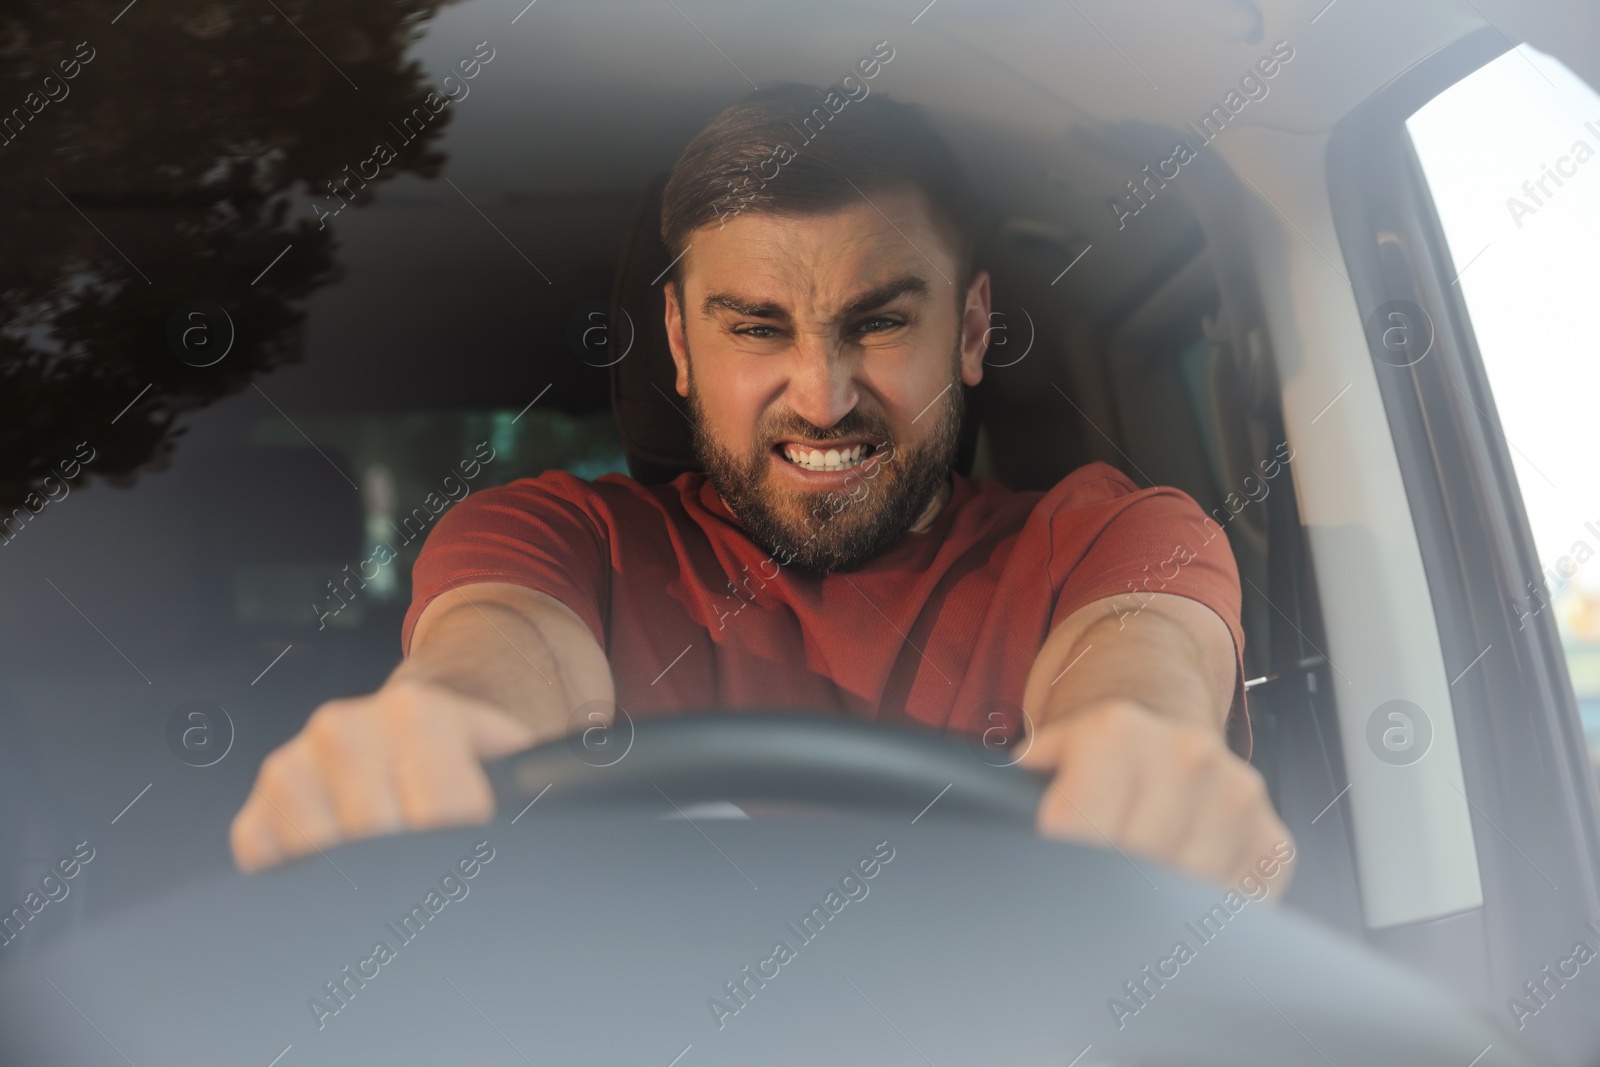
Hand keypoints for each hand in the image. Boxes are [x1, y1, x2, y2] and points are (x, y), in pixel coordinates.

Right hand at [229, 679, 536, 872]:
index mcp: (418, 713)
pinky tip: (340, 869)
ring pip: (318, 855)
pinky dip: (300, 880)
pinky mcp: (259, 803)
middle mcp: (345, 729)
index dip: (464, 848)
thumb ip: (528, 782)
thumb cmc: (469, 753)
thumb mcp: (511, 754)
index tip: (472, 865)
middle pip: (376, 842)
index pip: (442, 811)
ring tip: (391, 870)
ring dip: (354, 878)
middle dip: (410, 872)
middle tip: (431, 881)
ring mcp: (294, 765)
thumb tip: (550, 823)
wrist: (417, 723)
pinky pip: (267, 863)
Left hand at [1017, 699, 1294, 892]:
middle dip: (1106, 889)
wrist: (1165, 725)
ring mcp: (1236, 799)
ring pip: (1186, 895)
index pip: (1079, 828)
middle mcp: (1186, 756)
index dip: (1060, 860)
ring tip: (1133, 896)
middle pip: (1133, 868)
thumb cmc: (1101, 756)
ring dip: (1157, 907)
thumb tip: (1009, 796)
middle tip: (1091, 896)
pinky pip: (1237, 907)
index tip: (1053, 878)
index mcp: (1119, 733)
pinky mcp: (1272, 841)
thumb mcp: (1052, 748)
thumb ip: (1026, 776)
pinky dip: (1204, 918)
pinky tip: (1179, 900)